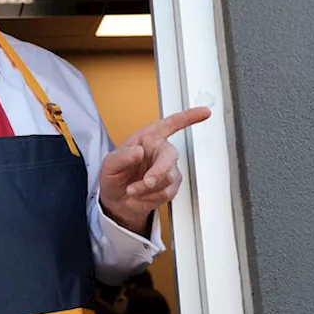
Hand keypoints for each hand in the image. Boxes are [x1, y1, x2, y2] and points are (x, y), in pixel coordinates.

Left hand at [99, 107, 211, 231]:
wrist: (117, 200)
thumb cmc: (113, 176)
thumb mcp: (109, 164)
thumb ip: (122, 157)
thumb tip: (138, 151)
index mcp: (147, 138)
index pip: (169, 125)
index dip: (188, 118)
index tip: (204, 112)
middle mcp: (159, 151)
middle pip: (170, 156)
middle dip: (159, 171)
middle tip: (147, 182)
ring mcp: (167, 169)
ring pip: (168, 177)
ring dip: (148, 187)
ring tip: (132, 190)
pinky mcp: (170, 186)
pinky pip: (167, 191)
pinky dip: (151, 196)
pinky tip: (141, 194)